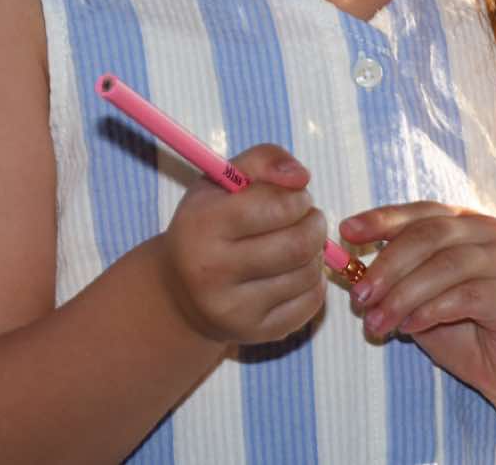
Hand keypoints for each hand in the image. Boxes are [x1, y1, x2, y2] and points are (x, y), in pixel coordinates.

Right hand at [159, 144, 329, 346]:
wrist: (180, 293)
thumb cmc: (207, 225)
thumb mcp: (221, 181)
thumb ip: (263, 160)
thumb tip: (301, 177)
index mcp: (202, 226)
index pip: (275, 207)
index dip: (297, 198)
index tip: (295, 197)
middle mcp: (213, 272)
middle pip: (297, 245)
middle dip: (315, 225)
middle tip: (308, 218)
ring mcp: (234, 309)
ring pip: (307, 274)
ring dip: (316, 252)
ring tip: (299, 243)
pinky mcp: (255, 334)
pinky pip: (310, 303)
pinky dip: (313, 282)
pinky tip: (295, 271)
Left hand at [339, 203, 495, 403]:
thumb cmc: (464, 328)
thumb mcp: (419, 298)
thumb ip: (392, 278)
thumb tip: (345, 265)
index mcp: (465, 223)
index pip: (420, 212)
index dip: (381, 219)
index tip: (346, 232)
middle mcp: (490, 233)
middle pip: (429, 235)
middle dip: (387, 265)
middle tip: (359, 296)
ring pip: (445, 266)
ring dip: (403, 295)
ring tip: (377, 322)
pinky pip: (466, 296)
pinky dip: (430, 310)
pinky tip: (409, 327)